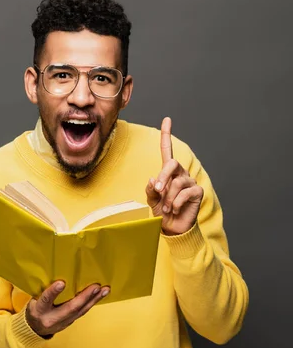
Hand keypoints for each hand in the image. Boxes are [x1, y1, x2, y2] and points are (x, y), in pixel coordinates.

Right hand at [26, 280, 109, 336]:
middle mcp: (52, 318)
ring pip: (81, 311)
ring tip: (105, 290)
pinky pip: (83, 311)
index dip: (53, 292)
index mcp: (39, 310)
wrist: (34, 329)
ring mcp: (63, 322)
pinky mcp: (70, 322)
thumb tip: (57, 274)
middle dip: (84, 297)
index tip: (61, 283)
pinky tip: (100, 295)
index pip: (46, 300)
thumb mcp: (33, 300)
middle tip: (96, 287)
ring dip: (94, 300)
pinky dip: (92, 302)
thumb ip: (43, 290)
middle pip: (70, 308)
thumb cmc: (35, 308)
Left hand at [146, 117, 203, 235]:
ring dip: (168, 197)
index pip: (167, 150)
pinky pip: (184, 193)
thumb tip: (153, 179)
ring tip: (167, 208)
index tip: (166, 120)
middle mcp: (180, 174)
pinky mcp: (197, 191)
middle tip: (158, 191)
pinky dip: (176, 203)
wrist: (172, 227)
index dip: (166, 135)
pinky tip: (175, 209)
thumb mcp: (152, 200)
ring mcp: (189, 181)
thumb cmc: (162, 212)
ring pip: (176, 182)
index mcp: (168, 173)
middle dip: (163, 177)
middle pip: (172, 164)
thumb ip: (151, 189)